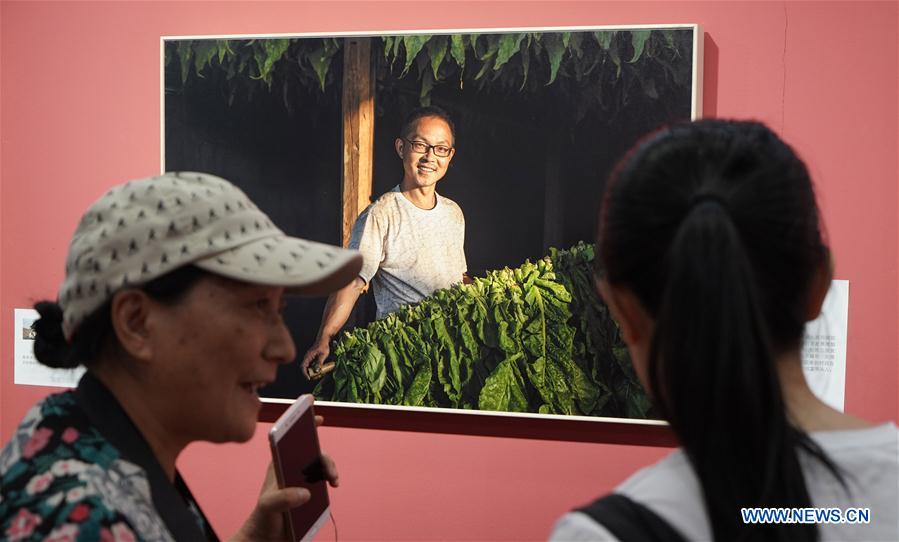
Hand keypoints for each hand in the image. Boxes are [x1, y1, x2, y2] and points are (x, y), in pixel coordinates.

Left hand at [230, 417, 338, 541]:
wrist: (268, 538)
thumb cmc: (263, 517)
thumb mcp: (268, 506)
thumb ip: (283, 498)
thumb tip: (305, 492)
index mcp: (278, 465)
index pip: (289, 438)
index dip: (301, 423)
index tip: (315, 413)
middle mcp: (291, 469)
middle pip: (312, 452)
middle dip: (324, 456)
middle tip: (329, 470)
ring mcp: (302, 480)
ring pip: (320, 465)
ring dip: (330, 469)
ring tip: (333, 481)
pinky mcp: (310, 492)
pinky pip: (324, 480)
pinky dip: (331, 480)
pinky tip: (332, 486)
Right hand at [301, 339, 329, 379]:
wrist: (323, 340)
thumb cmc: (323, 346)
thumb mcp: (323, 355)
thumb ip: (319, 362)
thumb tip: (316, 370)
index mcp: (308, 356)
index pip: (303, 367)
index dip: (305, 373)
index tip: (309, 378)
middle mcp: (307, 358)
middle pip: (305, 368)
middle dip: (309, 374)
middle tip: (316, 377)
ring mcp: (309, 358)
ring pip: (308, 367)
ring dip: (312, 372)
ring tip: (318, 375)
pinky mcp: (312, 358)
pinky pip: (311, 365)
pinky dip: (314, 368)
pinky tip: (319, 370)